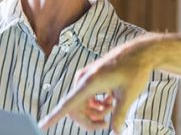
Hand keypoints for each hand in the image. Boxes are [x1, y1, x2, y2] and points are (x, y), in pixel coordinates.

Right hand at [38, 39, 153, 132]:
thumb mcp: (128, 95)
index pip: (68, 104)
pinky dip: (96, 104)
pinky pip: (86, 97)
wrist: (139, 53)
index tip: (41, 126)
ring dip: (95, 111)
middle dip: (89, 120)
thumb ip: (119, 114)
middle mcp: (84, 79)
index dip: (53, 117)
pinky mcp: (90, 78)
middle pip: (75, 109)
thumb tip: (116, 131)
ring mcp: (86, 78)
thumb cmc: (134, 71)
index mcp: (90, 83)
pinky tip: (110, 99)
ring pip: (81, 104)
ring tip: (112, 106)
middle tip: (107, 123)